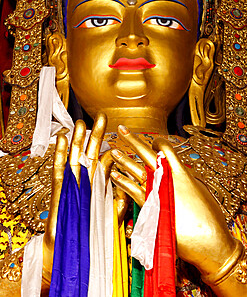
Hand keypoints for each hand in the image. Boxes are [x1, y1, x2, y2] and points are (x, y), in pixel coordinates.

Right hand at [42, 113, 106, 283]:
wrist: (72, 252)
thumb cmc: (93, 236)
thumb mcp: (112, 218)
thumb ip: (119, 204)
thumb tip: (127, 191)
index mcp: (101, 185)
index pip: (107, 162)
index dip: (113, 148)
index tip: (120, 134)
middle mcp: (87, 180)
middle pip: (91, 153)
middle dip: (96, 135)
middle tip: (103, 116)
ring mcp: (72, 182)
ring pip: (75, 156)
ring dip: (77, 139)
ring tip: (80, 122)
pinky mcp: (60, 188)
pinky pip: (59, 167)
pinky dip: (60, 153)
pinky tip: (62, 138)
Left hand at [110, 125, 238, 278]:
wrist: (209, 240)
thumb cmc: (209, 217)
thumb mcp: (199, 191)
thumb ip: (185, 179)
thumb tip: (178, 172)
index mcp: (181, 172)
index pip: (166, 150)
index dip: (158, 142)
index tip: (152, 140)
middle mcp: (167, 178)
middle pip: (146, 154)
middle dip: (133, 140)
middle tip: (122, 129)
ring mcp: (157, 191)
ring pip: (136, 170)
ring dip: (124, 160)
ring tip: (114, 151)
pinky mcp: (149, 206)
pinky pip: (131, 190)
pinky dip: (122, 182)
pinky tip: (114, 174)